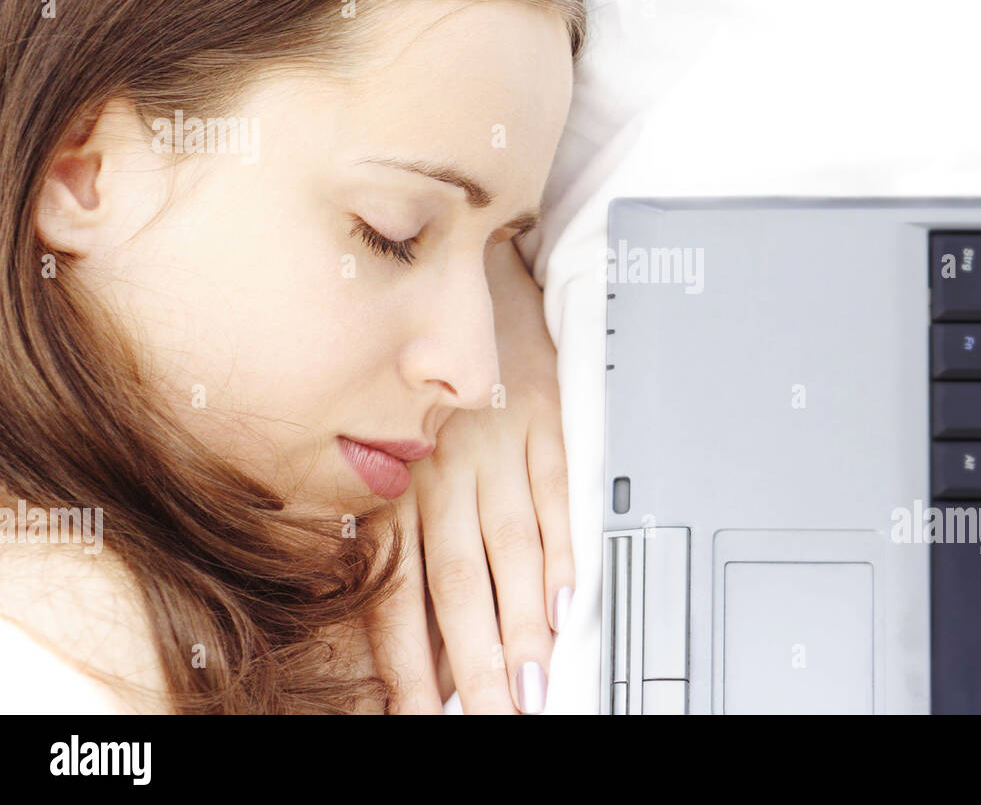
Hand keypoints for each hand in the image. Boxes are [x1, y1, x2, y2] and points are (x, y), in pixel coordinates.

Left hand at [367, 240, 572, 713]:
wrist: (476, 281)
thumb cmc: (426, 377)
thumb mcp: (395, 447)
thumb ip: (399, 527)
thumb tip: (412, 622)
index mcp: (399, 482)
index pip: (401, 592)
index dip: (412, 662)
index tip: (425, 715)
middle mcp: (442, 468)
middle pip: (459, 584)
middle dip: (475, 662)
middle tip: (496, 715)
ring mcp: (498, 445)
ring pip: (510, 549)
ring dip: (523, 623)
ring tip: (535, 681)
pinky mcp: (547, 420)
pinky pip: (556, 494)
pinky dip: (565, 549)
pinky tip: (569, 601)